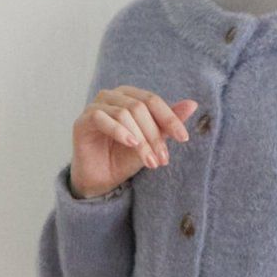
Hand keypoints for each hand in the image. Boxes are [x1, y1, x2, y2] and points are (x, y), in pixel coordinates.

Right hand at [70, 86, 197, 197]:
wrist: (102, 179)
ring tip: (149, 161)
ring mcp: (96, 106)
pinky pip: (102, 118)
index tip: (183, 138)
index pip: (153, 101)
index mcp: (129, 96)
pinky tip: (131, 144)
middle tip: (162, 159)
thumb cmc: (125, 158)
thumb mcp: (152, 142)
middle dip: (154, 134)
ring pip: (124, 113)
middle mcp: (112, 96)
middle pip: (139, 107)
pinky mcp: (83, 121)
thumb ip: (168, 123)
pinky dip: (119, 131)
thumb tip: (192, 104)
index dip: (170, 118)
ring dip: (141, 139)